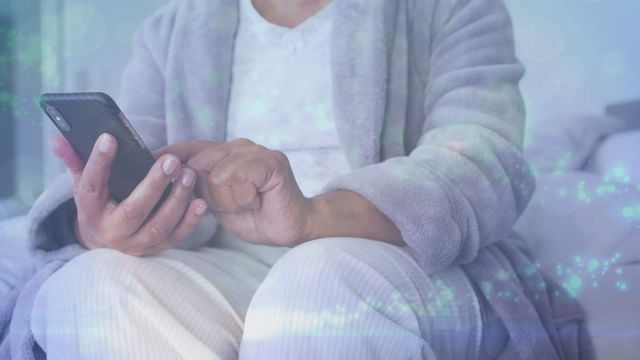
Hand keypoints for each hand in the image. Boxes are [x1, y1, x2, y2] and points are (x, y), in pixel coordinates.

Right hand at [50, 134, 207, 255]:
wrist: (103, 245)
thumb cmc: (98, 206)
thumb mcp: (83, 186)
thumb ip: (75, 161)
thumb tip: (57, 139)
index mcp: (90, 210)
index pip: (91, 185)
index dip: (99, 161)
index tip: (110, 138)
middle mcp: (112, 231)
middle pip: (134, 210)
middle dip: (154, 185)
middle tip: (171, 160)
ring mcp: (135, 243)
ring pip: (158, 226)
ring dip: (177, 201)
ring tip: (188, 175)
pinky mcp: (155, 249)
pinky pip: (175, 238)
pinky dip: (190, 221)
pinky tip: (200, 202)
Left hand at [156, 139, 313, 246]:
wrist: (290, 228)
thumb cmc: (254, 215)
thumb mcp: (216, 200)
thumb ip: (198, 185)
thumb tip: (168, 178)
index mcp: (227, 152)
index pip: (191, 147)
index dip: (170, 155)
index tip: (145, 161)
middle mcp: (241, 146)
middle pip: (200, 163)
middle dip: (207, 192)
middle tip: (233, 204)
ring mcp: (258, 151)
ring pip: (218, 174)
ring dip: (227, 198)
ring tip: (247, 203)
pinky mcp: (272, 162)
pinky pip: (238, 179)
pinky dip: (242, 197)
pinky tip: (256, 201)